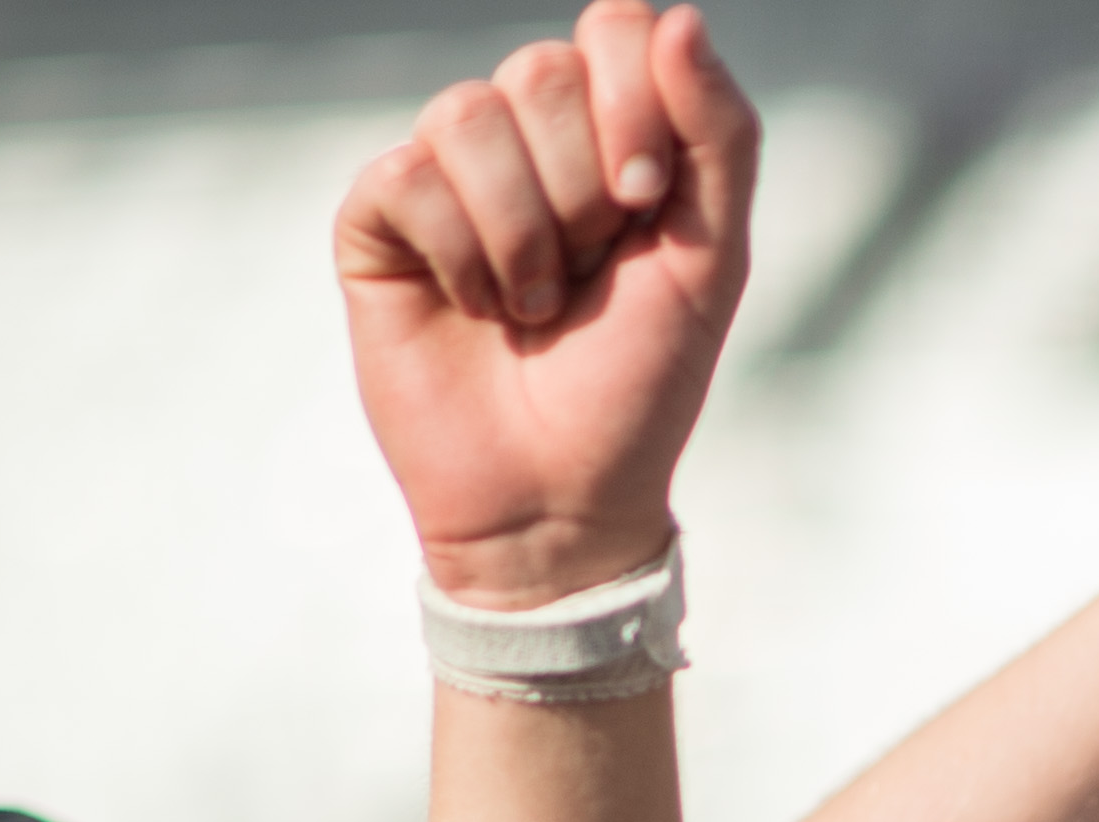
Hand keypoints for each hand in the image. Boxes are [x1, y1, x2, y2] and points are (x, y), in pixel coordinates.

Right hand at [338, 1, 758, 605]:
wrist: (561, 496)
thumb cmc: (639, 382)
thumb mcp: (712, 259)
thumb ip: (718, 136)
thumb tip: (682, 17)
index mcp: (612, 133)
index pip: (614, 27)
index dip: (632, 102)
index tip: (644, 201)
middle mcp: (527, 139)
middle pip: (542, 71)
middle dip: (581, 190)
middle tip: (587, 275)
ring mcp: (447, 174)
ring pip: (467, 113)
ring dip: (522, 232)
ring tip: (534, 305)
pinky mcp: (380, 219)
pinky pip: (408, 176)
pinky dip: (462, 256)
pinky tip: (476, 309)